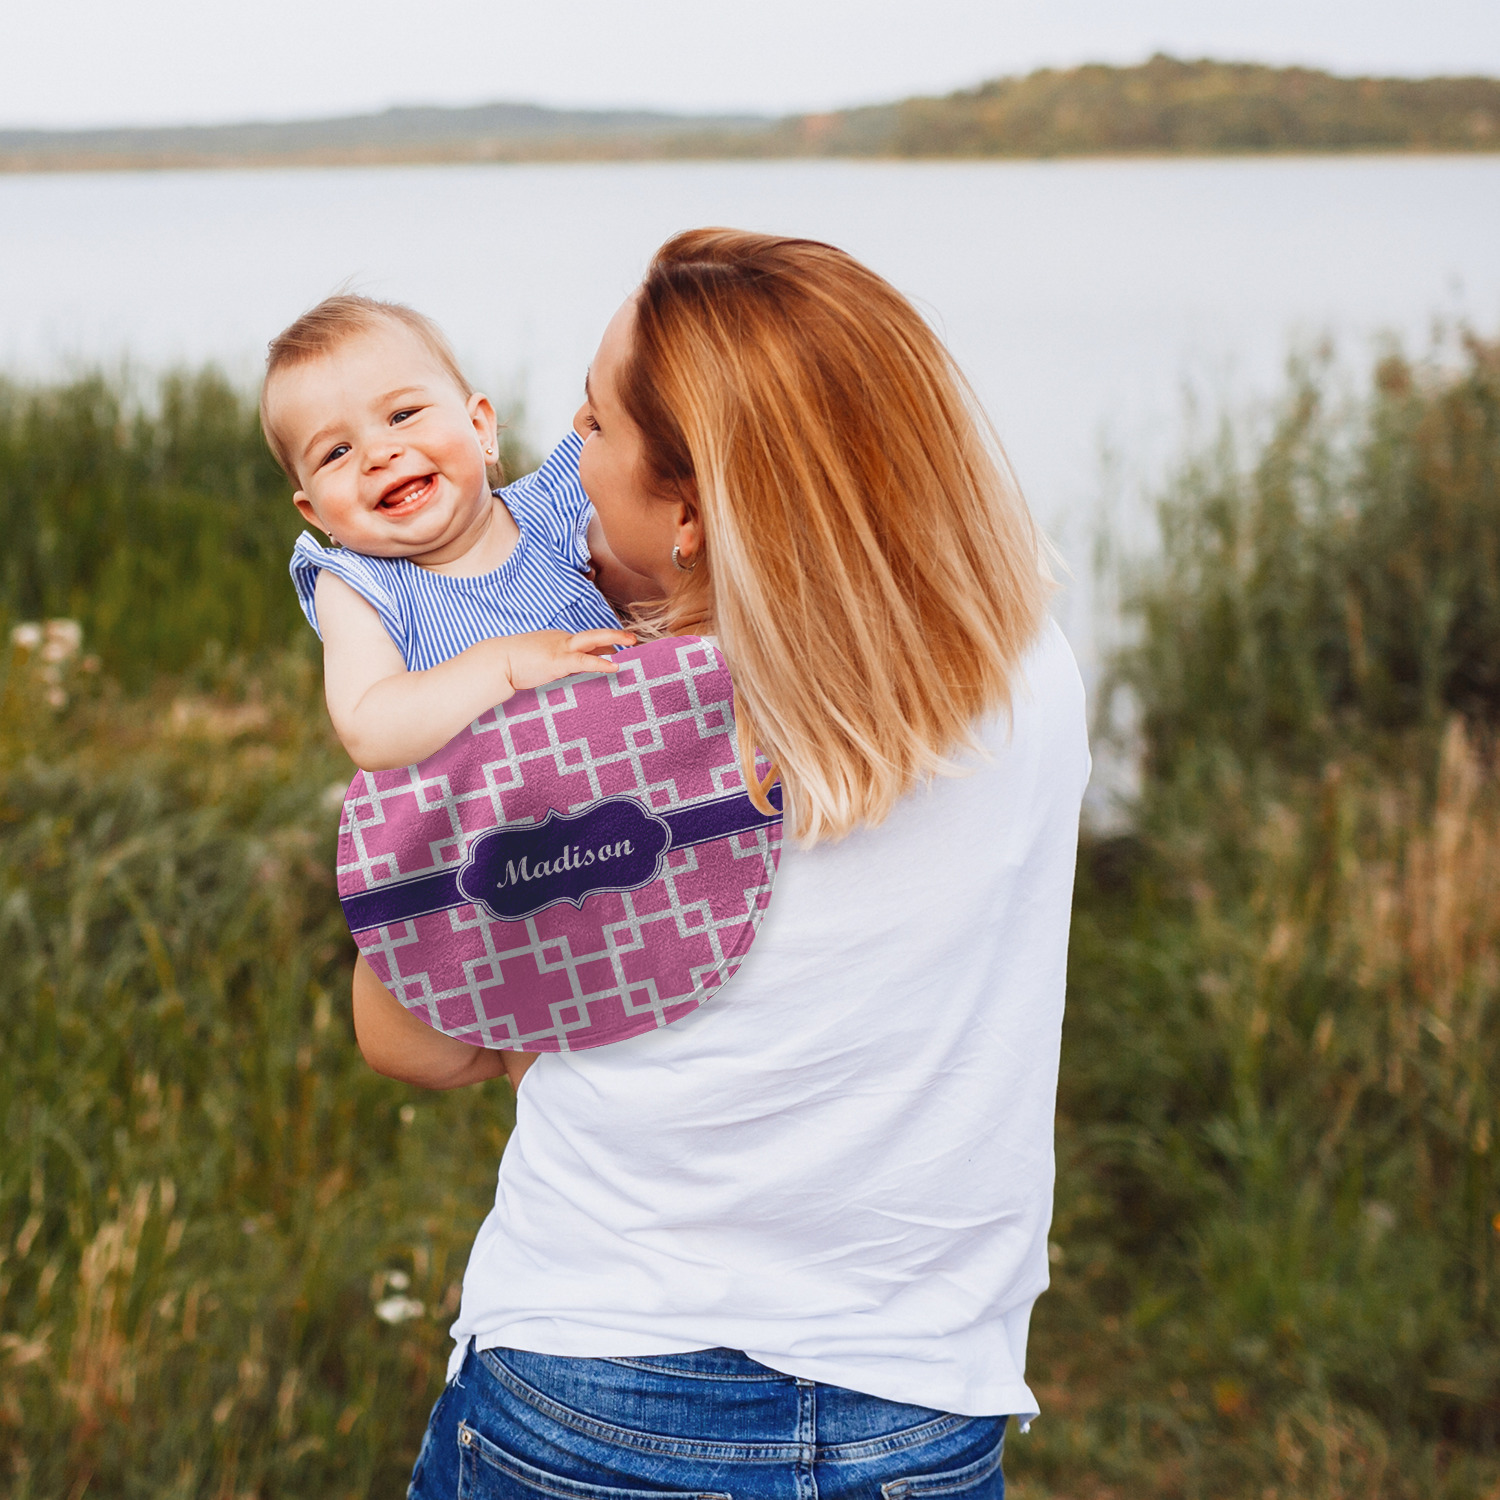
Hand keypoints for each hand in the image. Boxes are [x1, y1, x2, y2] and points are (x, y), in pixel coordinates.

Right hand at [500, 628, 635, 695]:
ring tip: (633, 645)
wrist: (496, 661)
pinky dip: (601, 663)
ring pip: (594, 640)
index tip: (620, 649)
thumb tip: (555, 674)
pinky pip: (584, 661)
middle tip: (633, 639)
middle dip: (615, 636)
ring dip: (615, 641)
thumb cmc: (511, 663)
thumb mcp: (536, 661)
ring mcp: (561, 648)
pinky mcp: (558, 661)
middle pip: (594, 636)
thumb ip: (551, 665)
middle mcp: (562, 640)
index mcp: (557, 641)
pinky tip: (616, 667)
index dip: (604, 646)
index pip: (586, 642)